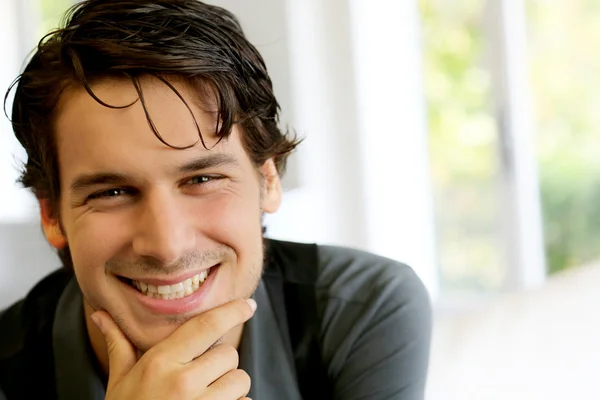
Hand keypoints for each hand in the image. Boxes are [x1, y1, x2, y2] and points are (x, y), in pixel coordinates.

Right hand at [91, 298, 256, 399]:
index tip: (248, 305)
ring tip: (206, 397)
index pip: (206, 326)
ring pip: (240, 380)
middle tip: (200, 377)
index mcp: (160, 363)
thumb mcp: (120, 382)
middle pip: (228, 354)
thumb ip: (119, 346)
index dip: (232, 311)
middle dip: (220, 363)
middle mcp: (183, 382)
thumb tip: (101, 314)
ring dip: (231, 387)